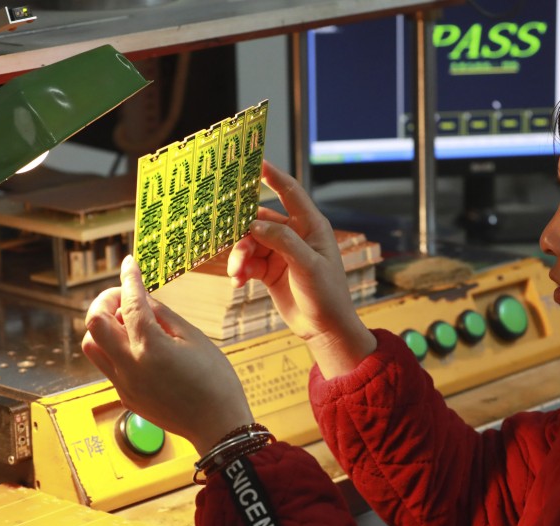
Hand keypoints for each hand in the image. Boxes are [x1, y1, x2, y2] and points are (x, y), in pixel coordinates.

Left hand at [81, 255, 253, 452]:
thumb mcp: (195, 339)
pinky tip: (140, 346)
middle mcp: (129, 366)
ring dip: (104, 326)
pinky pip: (107, 365)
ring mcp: (123, 384)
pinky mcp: (125, 396)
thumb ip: (164, 315)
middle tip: (124, 295)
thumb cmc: (215, 381)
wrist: (217, 426)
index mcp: (150, 348)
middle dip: (105, 301)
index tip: (129, 263)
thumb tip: (143, 297)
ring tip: (130, 322)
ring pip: (92, 345)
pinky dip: (115, 347)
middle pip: (94, 322)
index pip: (129, 303)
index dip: (129, 278)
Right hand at [228, 160, 376, 377]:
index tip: (255, 161)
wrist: (325, 329)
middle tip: (232, 243)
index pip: (290, 192)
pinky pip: (247, 263)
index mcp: (311, 226)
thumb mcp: (308, 265)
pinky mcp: (270, 270)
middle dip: (243, 232)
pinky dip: (240, 270)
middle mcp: (295, 235)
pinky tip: (238, 283)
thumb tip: (254, 223)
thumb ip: (283, 241)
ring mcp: (281, 253)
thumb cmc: (327, 295)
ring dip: (239, 256)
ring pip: (249, 242)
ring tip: (237, 274)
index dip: (273, 175)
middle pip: (260, 220)